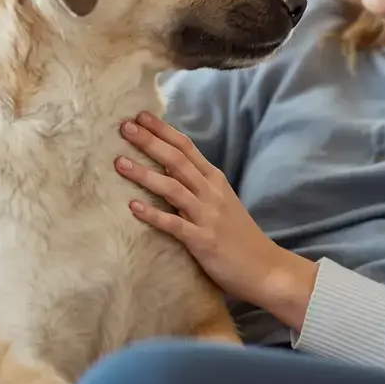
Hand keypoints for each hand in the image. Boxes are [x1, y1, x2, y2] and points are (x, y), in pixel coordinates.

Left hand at [116, 112, 318, 331]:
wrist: (265, 268)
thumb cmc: (239, 236)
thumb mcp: (221, 201)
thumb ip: (198, 184)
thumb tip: (167, 168)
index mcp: (215, 180)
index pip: (186, 147)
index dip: (163, 130)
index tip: (140, 115)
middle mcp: (211, 192)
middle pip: (176, 160)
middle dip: (149, 142)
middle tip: (124, 126)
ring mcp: (207, 215)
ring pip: (172, 187)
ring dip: (144, 174)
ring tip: (119, 162)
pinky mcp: (202, 240)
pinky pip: (174, 224)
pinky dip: (153, 214)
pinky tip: (132, 207)